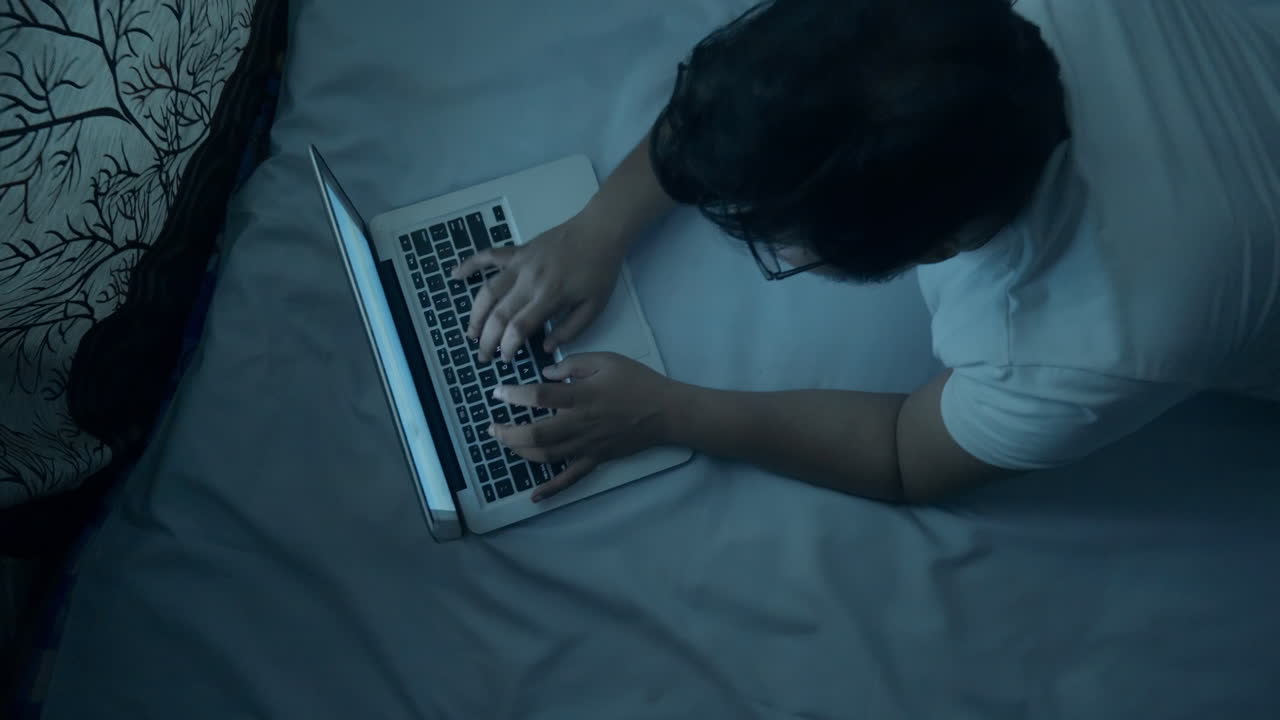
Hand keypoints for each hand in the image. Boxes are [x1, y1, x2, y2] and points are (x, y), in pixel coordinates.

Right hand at [453, 209, 626, 362]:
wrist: (599, 231)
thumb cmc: (600, 271)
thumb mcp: (594, 306)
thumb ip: (570, 330)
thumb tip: (546, 347)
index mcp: (549, 296)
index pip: (518, 327)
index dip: (507, 346)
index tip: (504, 359)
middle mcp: (528, 280)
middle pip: (498, 314)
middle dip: (487, 339)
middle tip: (483, 356)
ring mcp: (520, 263)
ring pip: (488, 290)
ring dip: (475, 314)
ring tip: (471, 333)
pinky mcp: (518, 250)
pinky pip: (488, 256)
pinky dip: (470, 264)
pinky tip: (455, 275)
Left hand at [488, 353, 679, 501]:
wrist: (666, 412)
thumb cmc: (636, 382)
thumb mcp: (606, 360)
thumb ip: (573, 364)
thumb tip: (546, 373)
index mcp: (581, 397)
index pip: (539, 397)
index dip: (514, 395)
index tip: (497, 392)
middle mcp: (580, 424)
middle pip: (536, 435)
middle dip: (508, 432)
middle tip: (491, 427)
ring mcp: (587, 446)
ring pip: (546, 456)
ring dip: (520, 453)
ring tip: (505, 444)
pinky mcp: (596, 460)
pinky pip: (571, 478)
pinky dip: (551, 489)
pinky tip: (534, 496)